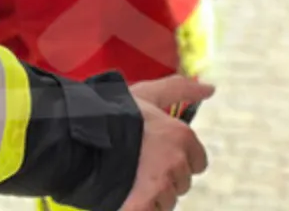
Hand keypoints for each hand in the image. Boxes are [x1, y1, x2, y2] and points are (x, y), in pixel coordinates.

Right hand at [118, 75, 214, 210]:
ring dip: (152, 196)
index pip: (199, 162)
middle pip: (181, 184)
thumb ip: (181, 89)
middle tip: (140, 166)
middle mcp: (175, 163)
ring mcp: (158, 187)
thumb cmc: (113, 113)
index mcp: (181, 137)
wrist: (78, 136)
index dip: (181, 160)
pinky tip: (126, 194)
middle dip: (165, 179)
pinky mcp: (140, 206)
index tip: (163, 156)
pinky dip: (140, 207)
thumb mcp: (149, 93)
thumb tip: (210, 89)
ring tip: (130, 179)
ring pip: (166, 202)